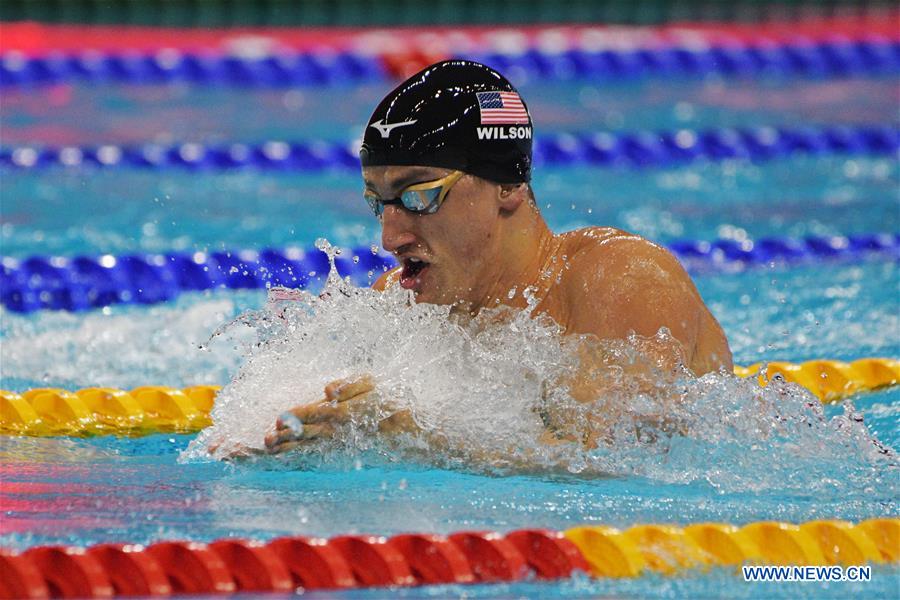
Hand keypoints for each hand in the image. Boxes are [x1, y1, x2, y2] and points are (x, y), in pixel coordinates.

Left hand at [264, 375, 417, 453]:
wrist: (413, 432)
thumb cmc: (390, 401)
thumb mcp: (374, 384)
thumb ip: (351, 385)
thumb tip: (327, 389)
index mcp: (347, 411)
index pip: (317, 412)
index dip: (297, 416)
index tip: (277, 420)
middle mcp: (342, 430)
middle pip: (310, 434)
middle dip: (287, 438)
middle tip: (266, 441)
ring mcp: (343, 445)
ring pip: (312, 447)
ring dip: (290, 450)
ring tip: (270, 450)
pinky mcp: (345, 456)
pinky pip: (320, 458)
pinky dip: (302, 459)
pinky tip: (288, 460)